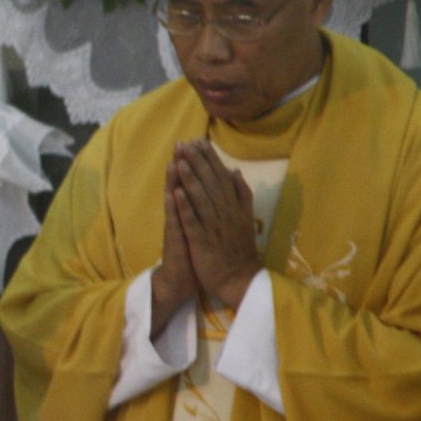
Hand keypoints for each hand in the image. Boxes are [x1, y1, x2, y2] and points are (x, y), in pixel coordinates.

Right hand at [151, 160, 196, 335]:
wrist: (181, 281)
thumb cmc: (195, 255)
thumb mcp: (202, 229)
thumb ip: (205, 209)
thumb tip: (213, 190)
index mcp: (192, 212)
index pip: (194, 183)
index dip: (197, 164)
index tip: (199, 143)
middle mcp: (182, 216)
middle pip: (182, 185)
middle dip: (183, 164)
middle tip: (182, 143)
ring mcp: (177, 227)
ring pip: (175, 200)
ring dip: (174, 181)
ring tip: (174, 160)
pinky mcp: (175, 240)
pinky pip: (175, 221)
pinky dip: (174, 208)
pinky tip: (173, 193)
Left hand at [172, 141, 259, 309]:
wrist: (240, 279)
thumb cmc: (238, 248)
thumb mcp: (245, 218)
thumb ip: (241, 194)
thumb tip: (234, 171)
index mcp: (233, 207)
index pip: (220, 177)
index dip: (209, 159)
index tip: (199, 141)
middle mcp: (225, 213)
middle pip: (210, 183)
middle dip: (198, 162)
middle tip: (186, 143)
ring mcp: (214, 226)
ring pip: (202, 198)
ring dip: (191, 179)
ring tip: (181, 160)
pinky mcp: (203, 241)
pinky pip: (192, 221)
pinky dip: (185, 206)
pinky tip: (176, 192)